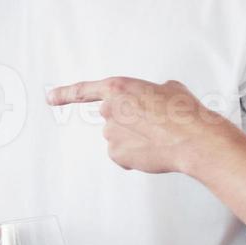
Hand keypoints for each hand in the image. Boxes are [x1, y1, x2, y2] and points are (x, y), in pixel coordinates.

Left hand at [46, 77, 238, 175]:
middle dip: (129, 122)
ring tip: (159, 138)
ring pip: (119, 138)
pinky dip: (135, 156)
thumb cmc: (185, 113)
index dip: (65, 94)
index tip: (51, 97)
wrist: (194, 139)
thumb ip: (150, 91)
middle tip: (154, 125)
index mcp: (119, 89)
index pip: (84, 91)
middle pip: (113, 118)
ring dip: (135, 139)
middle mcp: (110, 110)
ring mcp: (110, 133)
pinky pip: (123, 155)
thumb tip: (156, 96)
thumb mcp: (168, 89)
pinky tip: (153, 152)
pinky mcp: (115, 154)